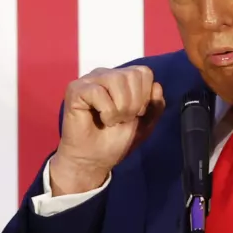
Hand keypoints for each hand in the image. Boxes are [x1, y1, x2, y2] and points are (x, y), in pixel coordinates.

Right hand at [50, 65, 164, 193]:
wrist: (94, 160)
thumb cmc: (116, 141)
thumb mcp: (145, 124)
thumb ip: (156, 106)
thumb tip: (157, 86)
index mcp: (122, 78)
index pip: (143, 72)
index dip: (145, 96)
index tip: (136, 114)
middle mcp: (105, 74)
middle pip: (132, 75)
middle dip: (134, 103)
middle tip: (123, 119)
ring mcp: (89, 80)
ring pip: (116, 79)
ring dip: (120, 108)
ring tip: (113, 120)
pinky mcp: (75, 89)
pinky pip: (98, 91)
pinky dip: (106, 111)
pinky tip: (101, 120)